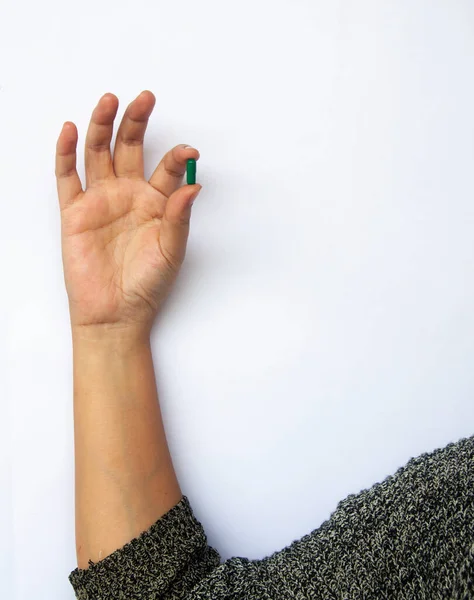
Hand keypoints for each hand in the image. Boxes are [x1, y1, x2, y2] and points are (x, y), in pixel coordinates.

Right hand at [55, 91, 200, 336]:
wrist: (115, 313)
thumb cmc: (148, 285)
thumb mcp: (172, 251)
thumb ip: (180, 218)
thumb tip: (194, 184)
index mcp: (156, 203)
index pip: (167, 169)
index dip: (178, 156)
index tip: (190, 151)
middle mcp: (128, 196)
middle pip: (130, 149)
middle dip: (137, 122)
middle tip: (145, 98)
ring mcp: (100, 201)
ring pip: (98, 154)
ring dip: (103, 127)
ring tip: (110, 101)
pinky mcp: (75, 213)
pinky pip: (67, 178)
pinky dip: (66, 154)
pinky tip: (71, 131)